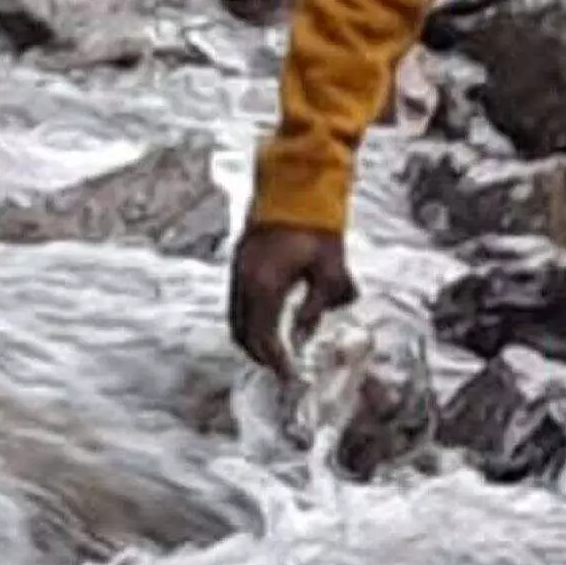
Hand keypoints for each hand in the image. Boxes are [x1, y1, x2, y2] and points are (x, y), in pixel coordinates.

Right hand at [230, 219, 356, 370]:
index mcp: (264, 286)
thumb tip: (303, 334)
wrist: (295, 186)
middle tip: (284, 371)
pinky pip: (238, 305)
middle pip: (243, 335)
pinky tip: (271, 323)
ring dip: (254, 340)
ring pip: (236, 321)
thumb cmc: (318, 226)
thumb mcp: (329, 270)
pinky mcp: (239, 263)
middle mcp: (244, 282)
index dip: (278, 363)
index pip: (265, 339)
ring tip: (277, 352)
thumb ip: (317, 306)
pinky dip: (250, 321)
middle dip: (262, 357)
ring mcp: (237, 272)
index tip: (292, 378)